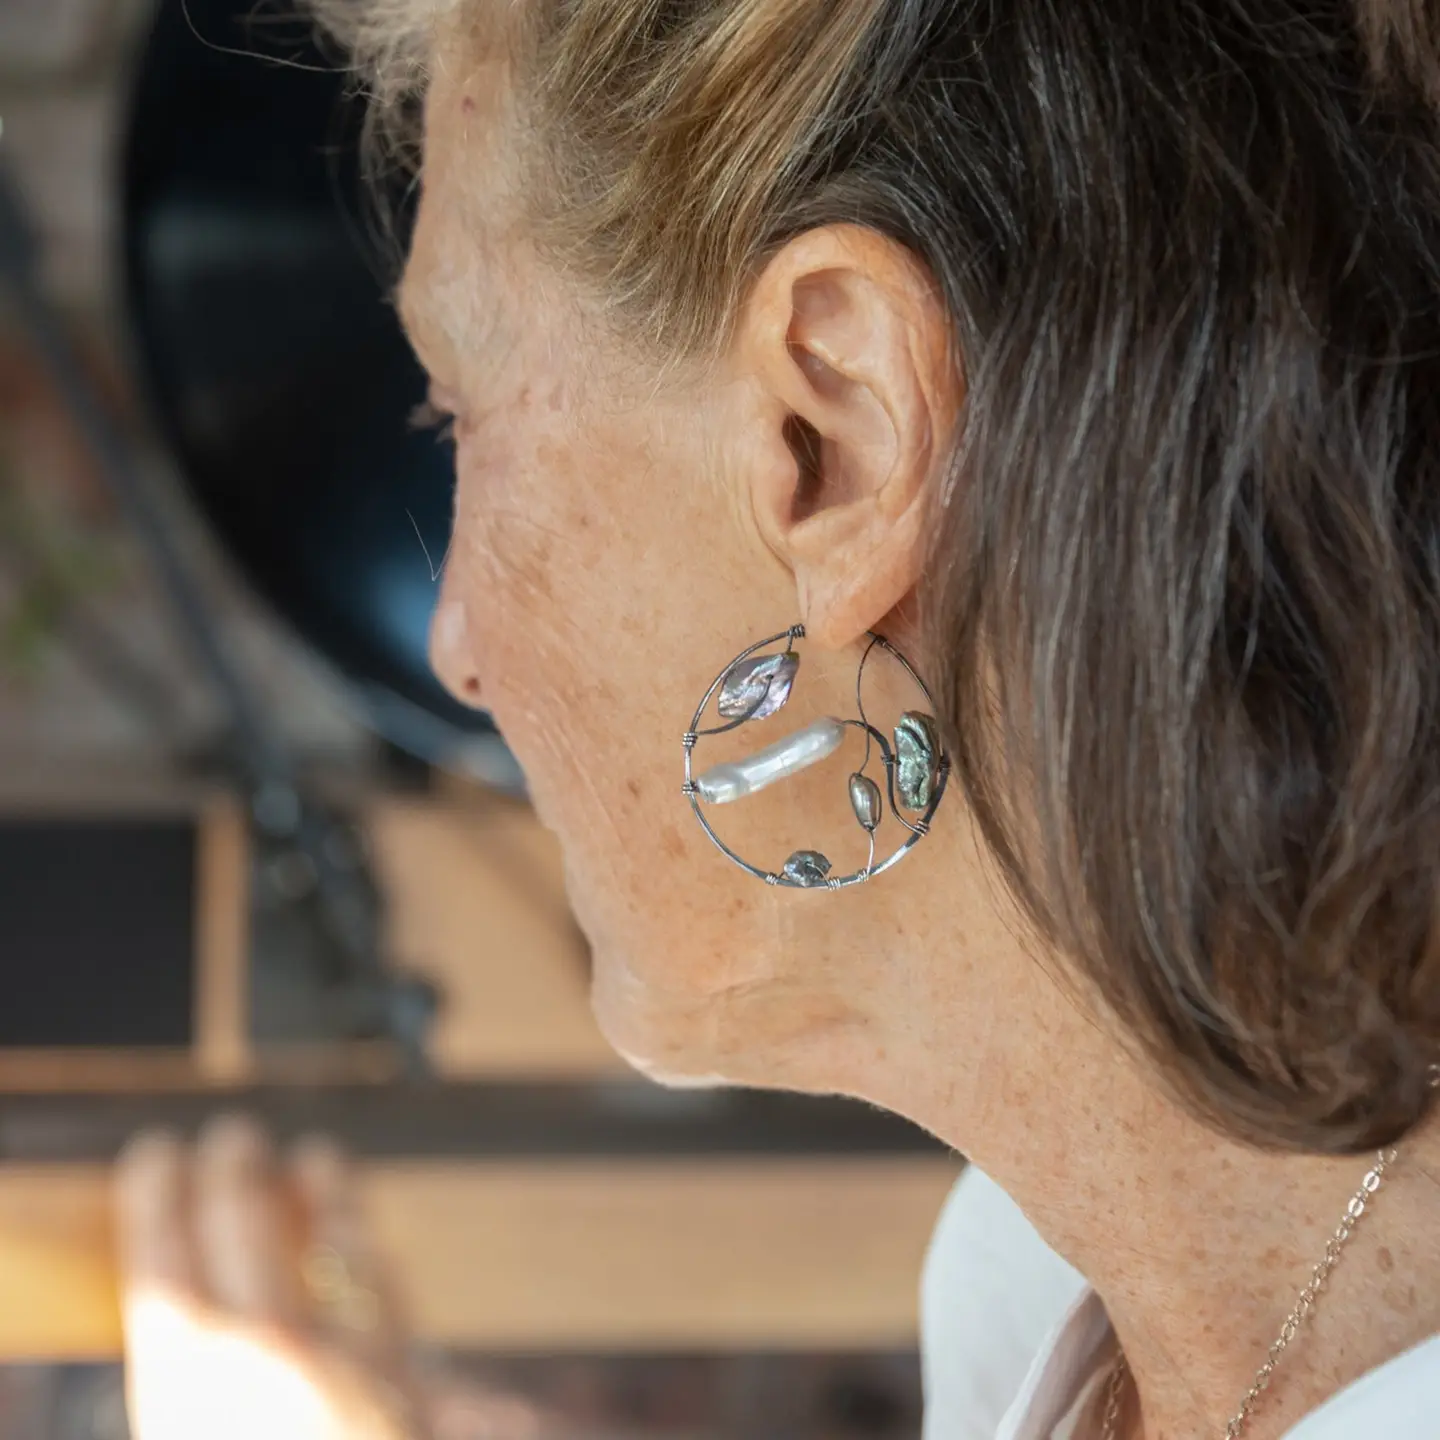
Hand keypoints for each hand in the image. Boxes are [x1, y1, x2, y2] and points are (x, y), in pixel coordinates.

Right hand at [114, 1116, 537, 1439]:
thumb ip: (188, 1381)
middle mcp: (266, 1351)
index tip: (158, 1150)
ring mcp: (346, 1359)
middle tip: (234, 1135)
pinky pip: (388, 1297)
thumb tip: (190, 1329)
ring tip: (316, 1157)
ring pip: (337, 1244)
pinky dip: (372, 1260)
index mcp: (187, 1375)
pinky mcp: (407, 1381)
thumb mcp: (189, 1425)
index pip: (165, 1254)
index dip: (158, 1192)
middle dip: (236, 1170)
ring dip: (325, 1194)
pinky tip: (369, 1248)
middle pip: (249, 1226)